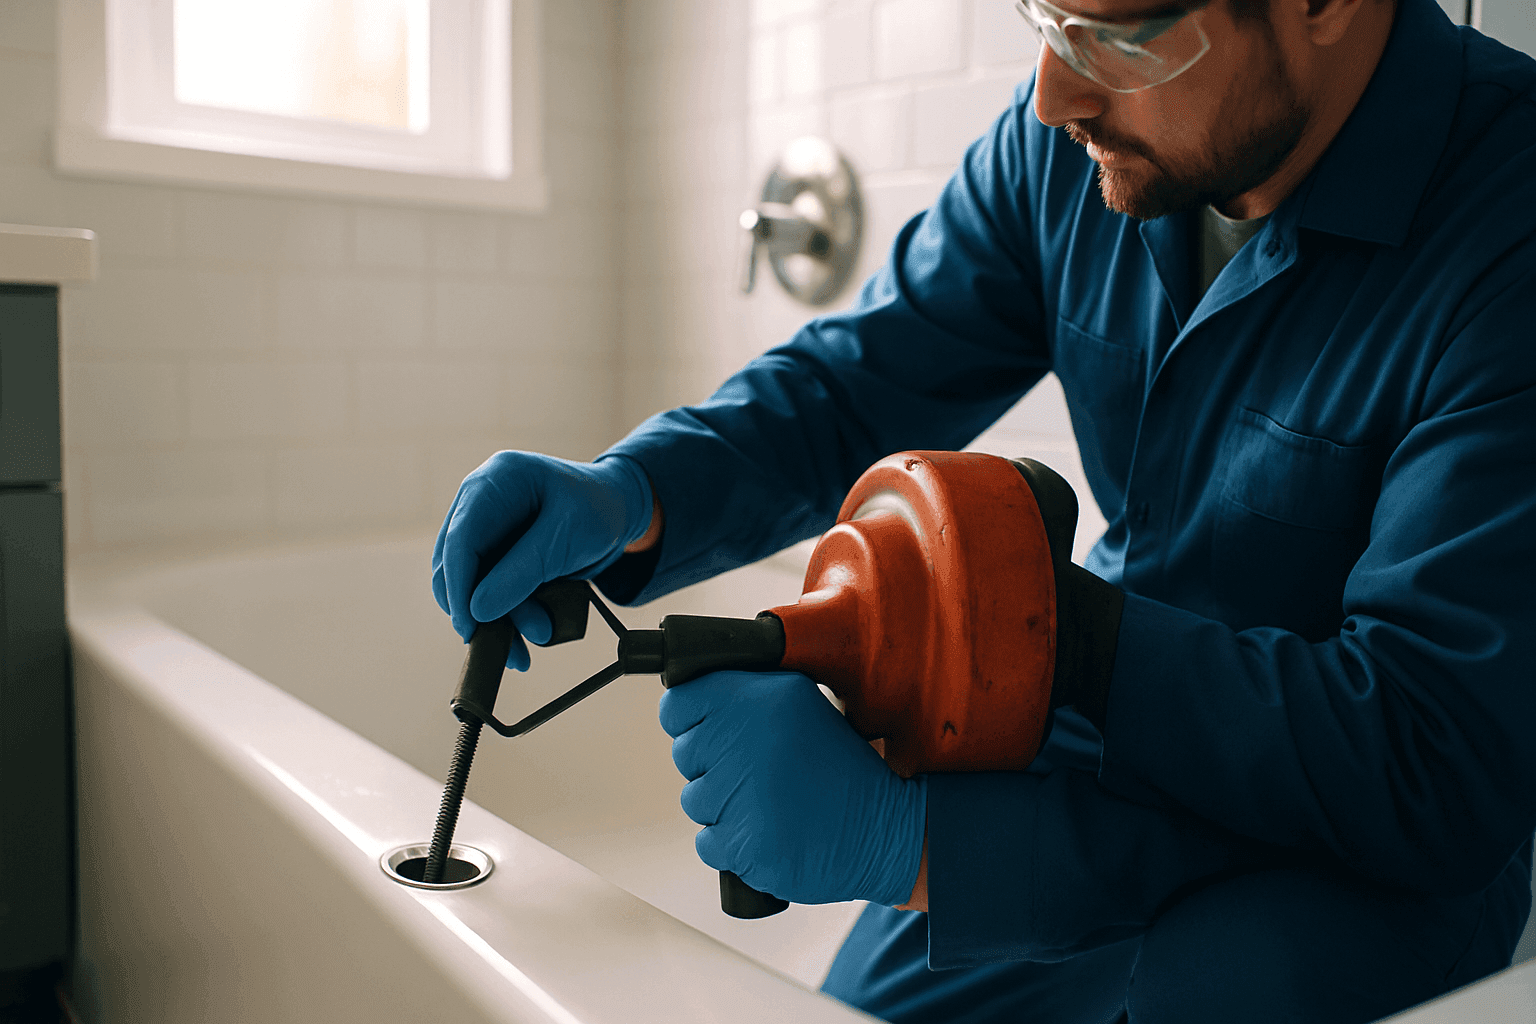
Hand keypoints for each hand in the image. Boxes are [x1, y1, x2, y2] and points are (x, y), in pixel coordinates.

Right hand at [432, 452, 652, 668]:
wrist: (619, 509)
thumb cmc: (598, 509)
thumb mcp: (566, 538)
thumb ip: (523, 571)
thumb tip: (478, 610)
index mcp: (495, 482)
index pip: (460, 538)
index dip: (459, 586)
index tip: (469, 626)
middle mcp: (479, 503)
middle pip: (457, 566)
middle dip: (482, 610)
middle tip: (512, 646)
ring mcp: (485, 529)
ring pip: (470, 585)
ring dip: (500, 619)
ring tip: (540, 634)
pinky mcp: (494, 553)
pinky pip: (489, 590)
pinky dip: (508, 616)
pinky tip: (530, 633)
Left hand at [660, 670, 926, 906]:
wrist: (883, 829)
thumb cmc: (841, 770)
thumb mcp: (803, 706)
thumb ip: (749, 698)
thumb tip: (694, 703)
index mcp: (756, 698)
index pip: (678, 704)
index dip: (689, 720)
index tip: (711, 731)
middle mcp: (742, 740)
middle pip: (685, 753)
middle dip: (712, 765)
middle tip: (760, 772)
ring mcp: (739, 794)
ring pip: (695, 799)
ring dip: (724, 806)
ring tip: (771, 802)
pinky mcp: (742, 843)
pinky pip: (708, 842)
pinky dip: (732, 843)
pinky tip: (768, 830)